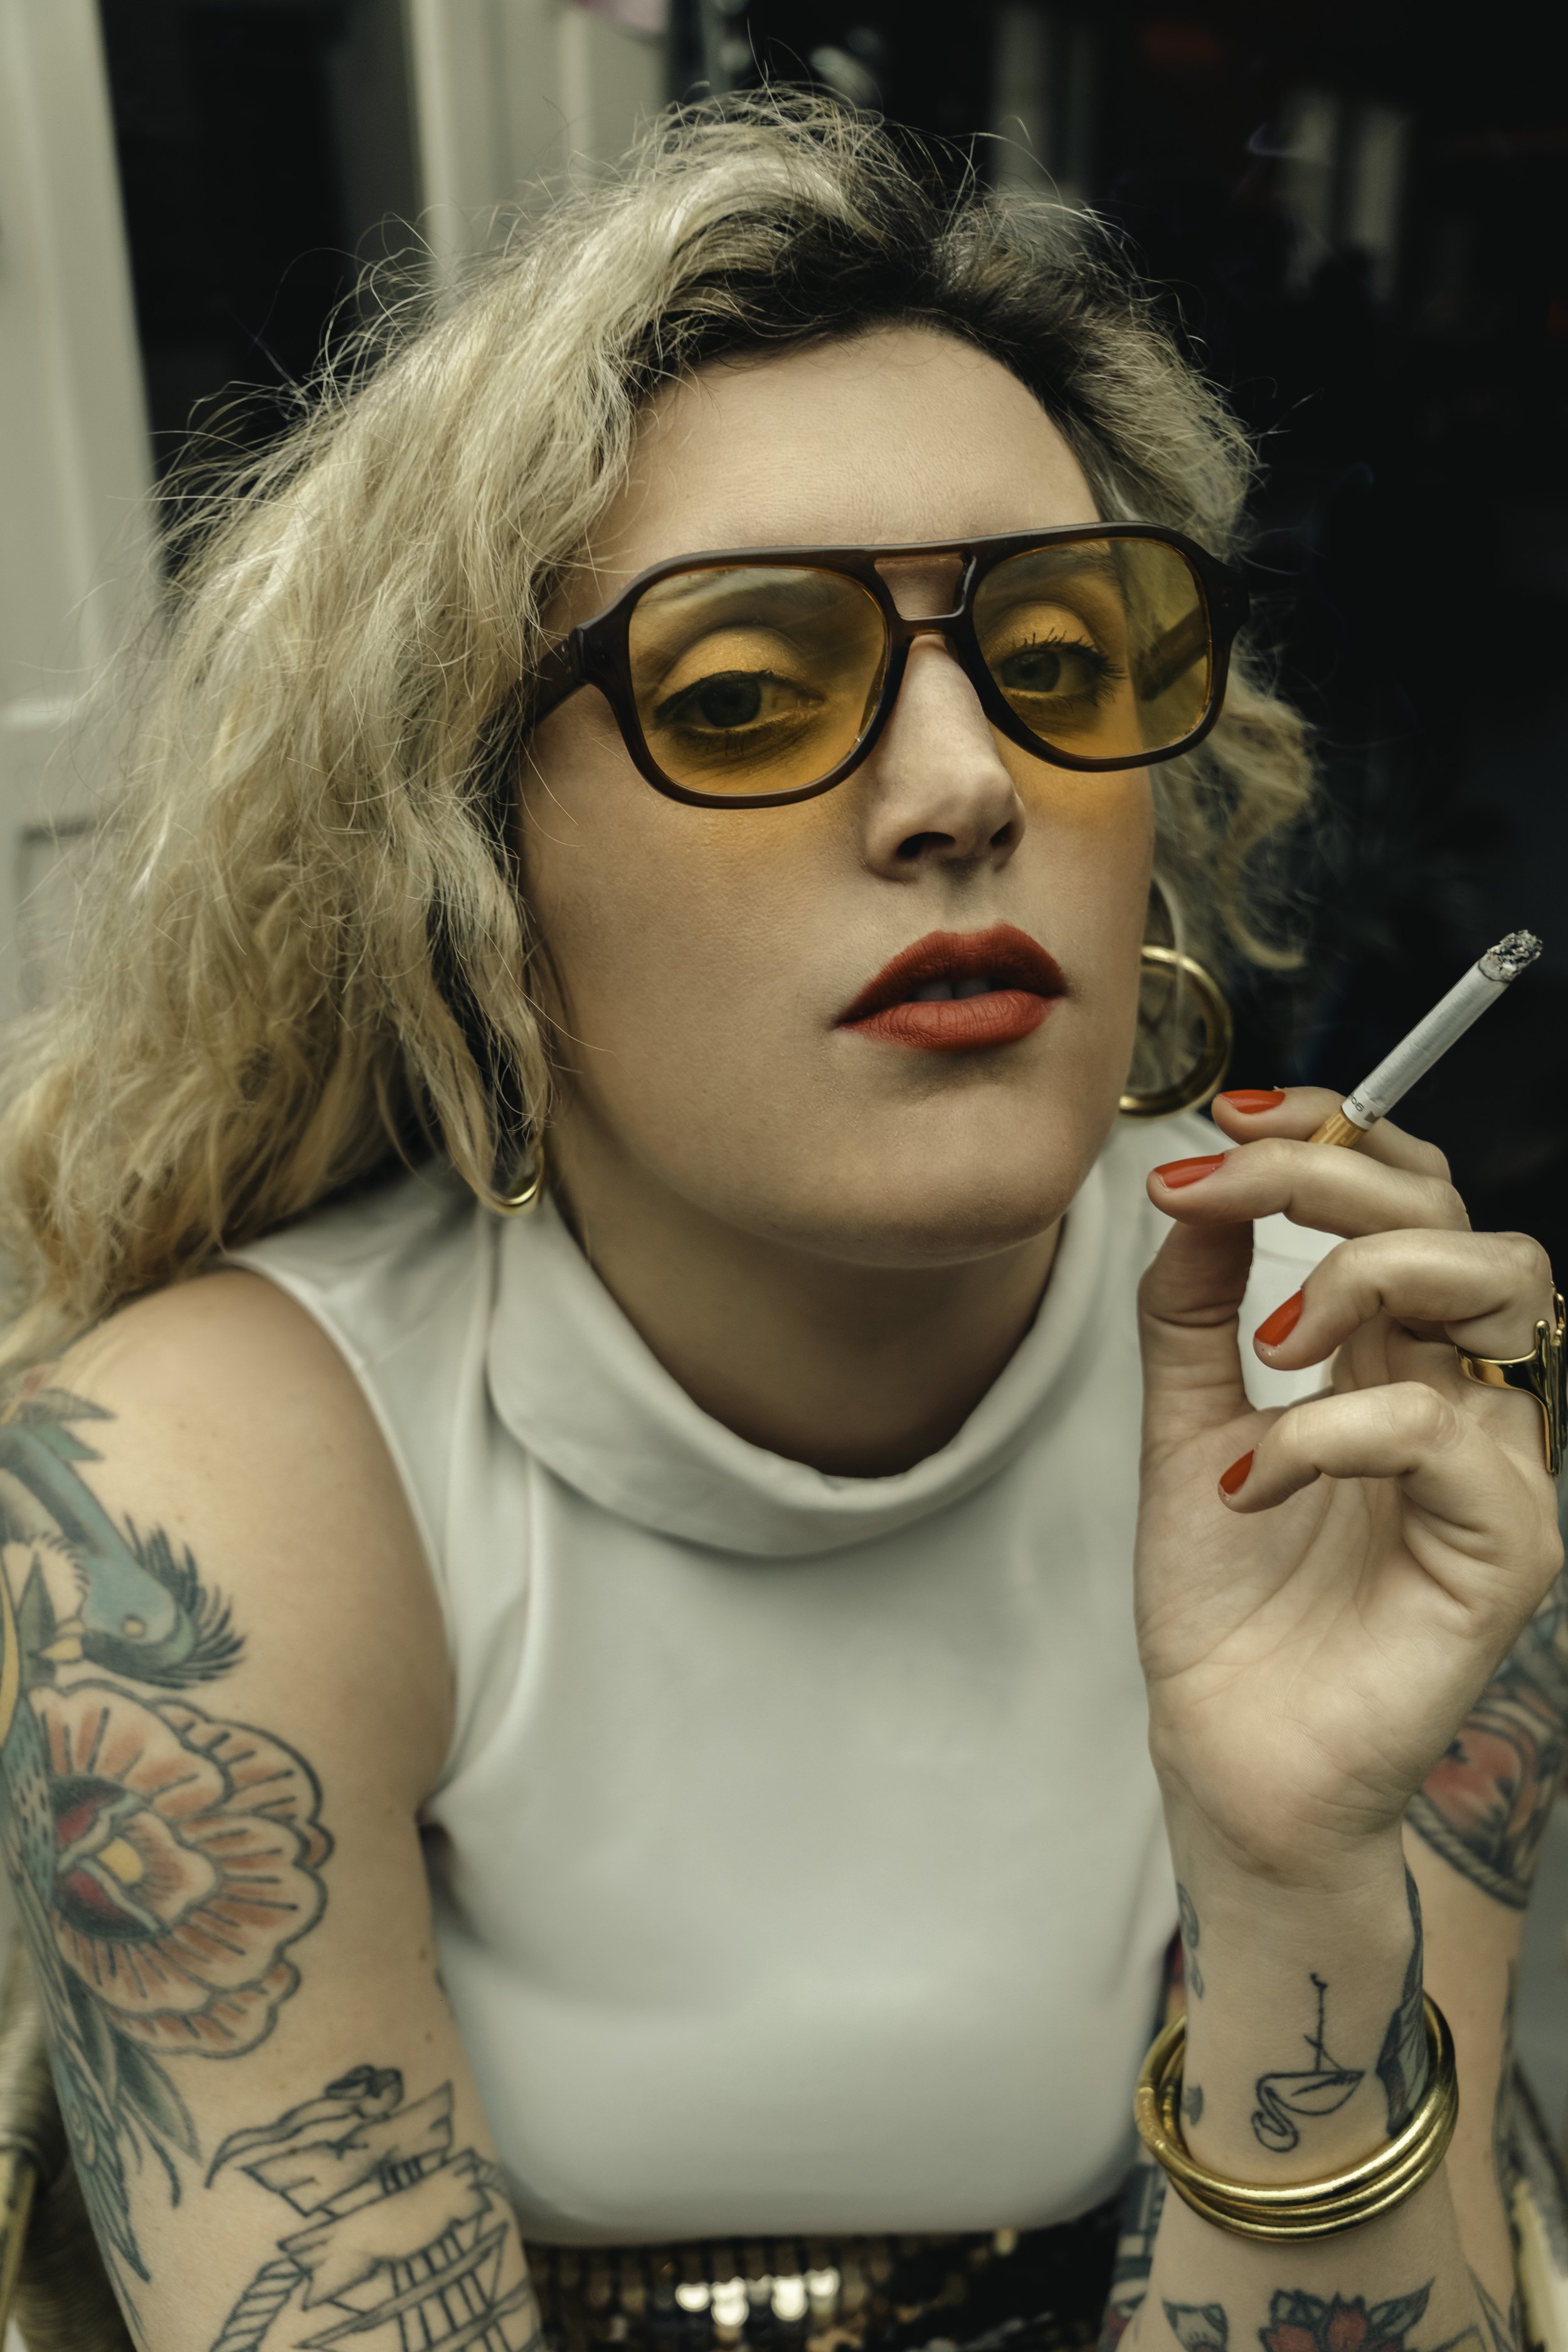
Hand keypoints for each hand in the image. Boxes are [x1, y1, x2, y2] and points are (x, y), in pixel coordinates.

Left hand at [1135, 1087, 1562, 1886]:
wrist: (1225, 1750)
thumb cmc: (1226, 1600)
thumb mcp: (1183, 1422)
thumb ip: (1190, 1308)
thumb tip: (1194, 1185)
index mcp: (1396, 1354)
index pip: (1412, 1199)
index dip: (1337, 1134)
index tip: (1228, 1120)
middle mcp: (1464, 1393)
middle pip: (1461, 1217)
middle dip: (1337, 1173)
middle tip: (1223, 1190)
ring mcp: (1502, 1467)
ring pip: (1501, 1288)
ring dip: (1365, 1275)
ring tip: (1267, 1345)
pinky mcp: (1509, 1548)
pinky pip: (1445, 1433)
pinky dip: (1328, 1434)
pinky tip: (1248, 1483)